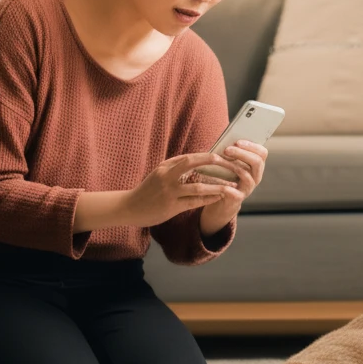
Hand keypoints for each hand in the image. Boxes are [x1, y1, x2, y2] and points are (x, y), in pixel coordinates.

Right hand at [124, 152, 238, 227]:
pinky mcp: (171, 207)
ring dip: (217, 186)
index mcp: (166, 166)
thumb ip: (176, 167)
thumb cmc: (148, 191)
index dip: (209, 156)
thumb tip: (197, 159)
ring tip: (232, 186)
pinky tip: (219, 198)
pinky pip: (194, 201)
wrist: (129, 207)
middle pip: (194, 163)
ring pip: (198, 186)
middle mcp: (167, 175)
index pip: (191, 156)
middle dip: (215, 163)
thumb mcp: (160, 174)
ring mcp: (169, 191)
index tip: (225, 156)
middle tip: (232, 165)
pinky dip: (208, 199)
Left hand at [199, 139, 267, 220]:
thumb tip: (225, 138)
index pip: (262, 153)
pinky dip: (226, 183)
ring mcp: (248, 188)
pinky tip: (217, 178)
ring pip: (246, 174)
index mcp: (255, 166)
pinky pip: (235, 191)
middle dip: (242, 153)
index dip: (251, 145)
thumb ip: (231, 152)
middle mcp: (256, 176)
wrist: (220, 200)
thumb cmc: (224, 177)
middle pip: (257, 162)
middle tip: (226, 149)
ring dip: (232, 165)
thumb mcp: (229, 163)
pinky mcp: (238, 198)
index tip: (237, 141)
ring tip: (218, 160)